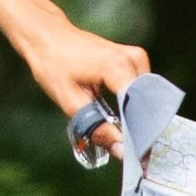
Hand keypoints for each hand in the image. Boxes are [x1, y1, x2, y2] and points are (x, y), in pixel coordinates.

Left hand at [16, 7, 151, 152]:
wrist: (48, 37)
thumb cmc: (53, 65)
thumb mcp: (70, 102)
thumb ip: (97, 127)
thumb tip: (121, 151)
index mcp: (117, 67)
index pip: (140, 108)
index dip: (141, 136)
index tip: (140, 159)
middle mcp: (133, 59)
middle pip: (147, 104)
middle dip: (142, 130)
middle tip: (135, 156)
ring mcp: (137, 57)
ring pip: (147, 99)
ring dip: (138, 118)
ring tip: (126, 138)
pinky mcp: (135, 59)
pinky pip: (142, 89)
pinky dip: (134, 106)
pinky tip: (123, 120)